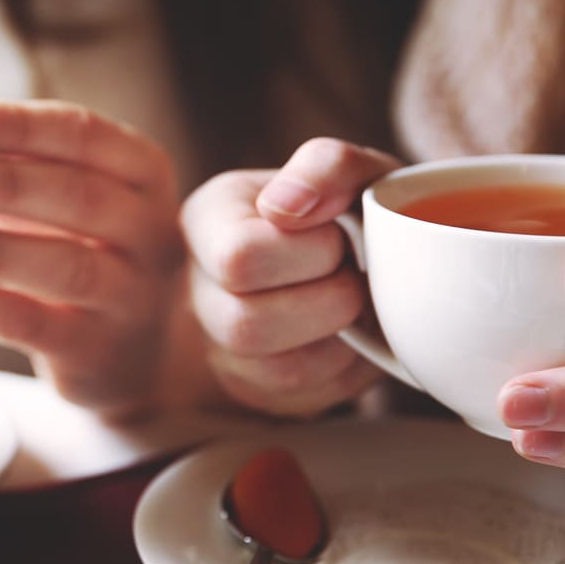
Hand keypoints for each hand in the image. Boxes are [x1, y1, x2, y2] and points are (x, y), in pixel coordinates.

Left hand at [0, 100, 184, 414]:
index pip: (85, 134)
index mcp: (142, 173)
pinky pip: (34, 325)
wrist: (133, 350)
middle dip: (0, 183)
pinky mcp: (98, 351)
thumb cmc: (82, 247)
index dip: (18, 126)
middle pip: (80, 197)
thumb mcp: (52, 190)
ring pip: (66, 267)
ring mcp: (133, 296)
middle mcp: (152, 231)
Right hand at [182, 137, 397, 415]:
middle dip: (330, 300)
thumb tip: (288, 206)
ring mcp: (219, 343)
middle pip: (247, 325)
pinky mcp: (253, 387)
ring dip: (340, 338)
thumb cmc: (351, 208)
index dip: (310, 252)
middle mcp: (198, 283)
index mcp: (208, 219)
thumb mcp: (353, 171)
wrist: (367, 254)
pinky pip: (302, 397)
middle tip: (356, 273)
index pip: (240, 258)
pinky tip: (355, 335)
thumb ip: (327, 166)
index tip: (340, 232)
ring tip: (357, 302)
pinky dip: (346, 369)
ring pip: (276, 371)